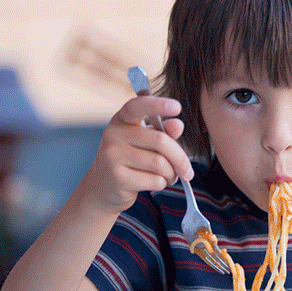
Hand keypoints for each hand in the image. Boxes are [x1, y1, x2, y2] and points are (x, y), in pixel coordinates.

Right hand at [84, 95, 193, 213]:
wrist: (104, 186)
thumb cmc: (131, 159)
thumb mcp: (146, 141)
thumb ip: (164, 132)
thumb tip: (178, 124)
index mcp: (122, 119)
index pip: (138, 106)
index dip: (157, 105)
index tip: (177, 107)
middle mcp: (113, 134)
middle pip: (160, 141)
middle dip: (180, 158)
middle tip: (187, 170)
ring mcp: (112, 156)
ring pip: (160, 163)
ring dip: (171, 173)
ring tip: (168, 176)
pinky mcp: (117, 178)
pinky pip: (154, 180)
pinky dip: (162, 183)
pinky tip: (155, 183)